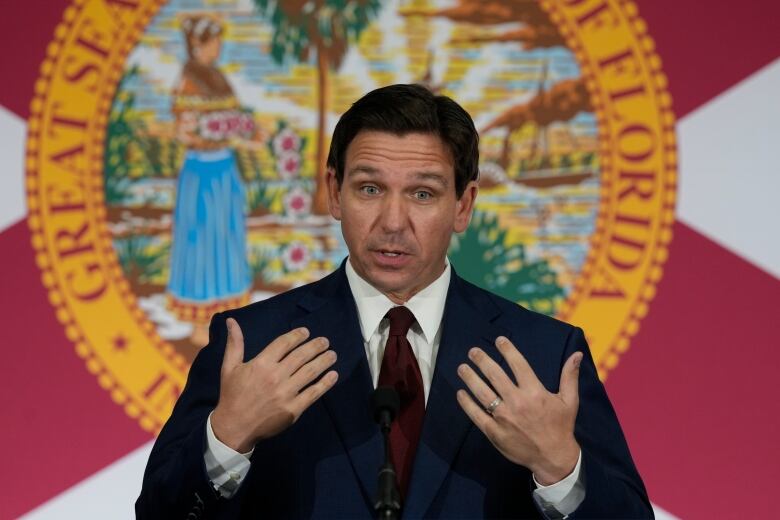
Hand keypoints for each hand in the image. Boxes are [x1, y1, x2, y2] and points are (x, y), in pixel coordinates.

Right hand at [211, 318, 338, 452]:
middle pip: (301, 356)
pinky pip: (313, 393)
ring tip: (332, 354)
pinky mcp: (293, 409)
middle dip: (315, 346)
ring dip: (324, 361)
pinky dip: (325, 383)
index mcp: (261, 364)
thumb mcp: (229, 367)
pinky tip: (333, 375)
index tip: (306, 332)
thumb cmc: (232, 395)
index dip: (297, 336)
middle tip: (325, 341)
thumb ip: (235, 343)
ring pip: (310, 372)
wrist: (234, 428)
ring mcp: (286, 393)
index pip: (284, 343)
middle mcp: (275, 376)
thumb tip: (231, 321)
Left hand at [456, 336, 582, 484]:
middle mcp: (517, 402)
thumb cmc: (561, 427)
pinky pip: (477, 414)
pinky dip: (467, 403)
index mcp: (535, 392)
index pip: (518, 365)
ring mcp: (504, 417)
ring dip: (470, 378)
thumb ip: (569, 376)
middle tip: (473, 351)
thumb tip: (577, 354)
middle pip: (495, 375)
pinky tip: (460, 393)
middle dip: (482, 361)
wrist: (553, 458)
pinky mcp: (494, 432)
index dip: (508, 350)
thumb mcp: (569, 401)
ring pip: (482, 393)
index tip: (498, 340)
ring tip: (462, 368)